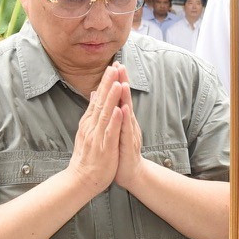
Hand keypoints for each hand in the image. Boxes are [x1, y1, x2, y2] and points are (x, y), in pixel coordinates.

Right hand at [67, 66, 122, 195]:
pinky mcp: (104, 148)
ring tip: (118, 82)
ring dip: (112, 98)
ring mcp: (97, 136)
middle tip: (114, 67)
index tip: (112, 67)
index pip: (98, 98)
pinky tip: (119, 110)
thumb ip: (92, 112)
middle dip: (108, 84)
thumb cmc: (87, 156)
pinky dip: (114, 121)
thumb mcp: (88, 131)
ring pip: (105, 114)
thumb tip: (95, 94)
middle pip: (101, 102)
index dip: (105, 83)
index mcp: (89, 122)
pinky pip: (110, 132)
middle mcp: (92, 126)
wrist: (80, 180)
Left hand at [111, 67, 145, 190]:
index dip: (118, 80)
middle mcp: (128, 124)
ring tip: (123, 83)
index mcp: (123, 120)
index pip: (120, 97)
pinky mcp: (128, 145)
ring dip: (126, 98)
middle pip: (125, 100)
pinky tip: (124, 110)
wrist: (131, 174)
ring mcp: (130, 134)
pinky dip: (125, 120)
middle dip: (123, 82)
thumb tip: (107, 98)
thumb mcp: (116, 130)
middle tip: (120, 65)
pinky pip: (126, 131)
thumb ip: (113, 114)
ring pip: (127, 113)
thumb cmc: (121, 151)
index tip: (114, 64)